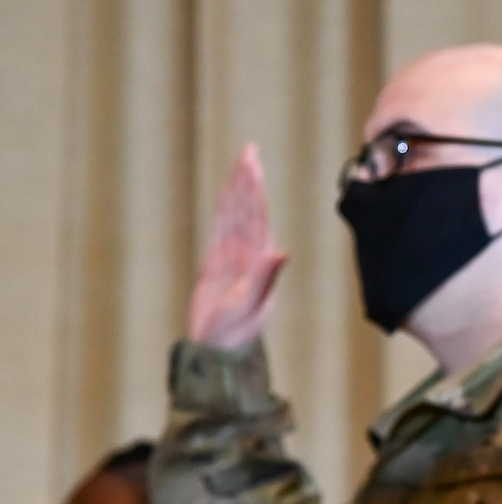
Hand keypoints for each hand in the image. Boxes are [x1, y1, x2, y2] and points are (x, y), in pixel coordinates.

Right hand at [188, 143, 287, 348]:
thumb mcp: (251, 305)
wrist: (218, 352)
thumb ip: (265, 277)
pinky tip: (226, 196)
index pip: (257, 215)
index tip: (253, 163)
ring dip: (237, 191)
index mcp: (260, 259)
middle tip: (248, 150)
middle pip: (247, 209)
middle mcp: (249, 254)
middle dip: (247, 180)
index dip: (254, 189)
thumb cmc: (236, 333)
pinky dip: (223, 212)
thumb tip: (282, 252)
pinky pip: (219, 231)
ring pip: (234, 216)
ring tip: (241, 164)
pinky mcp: (216, 266)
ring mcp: (233, 259)